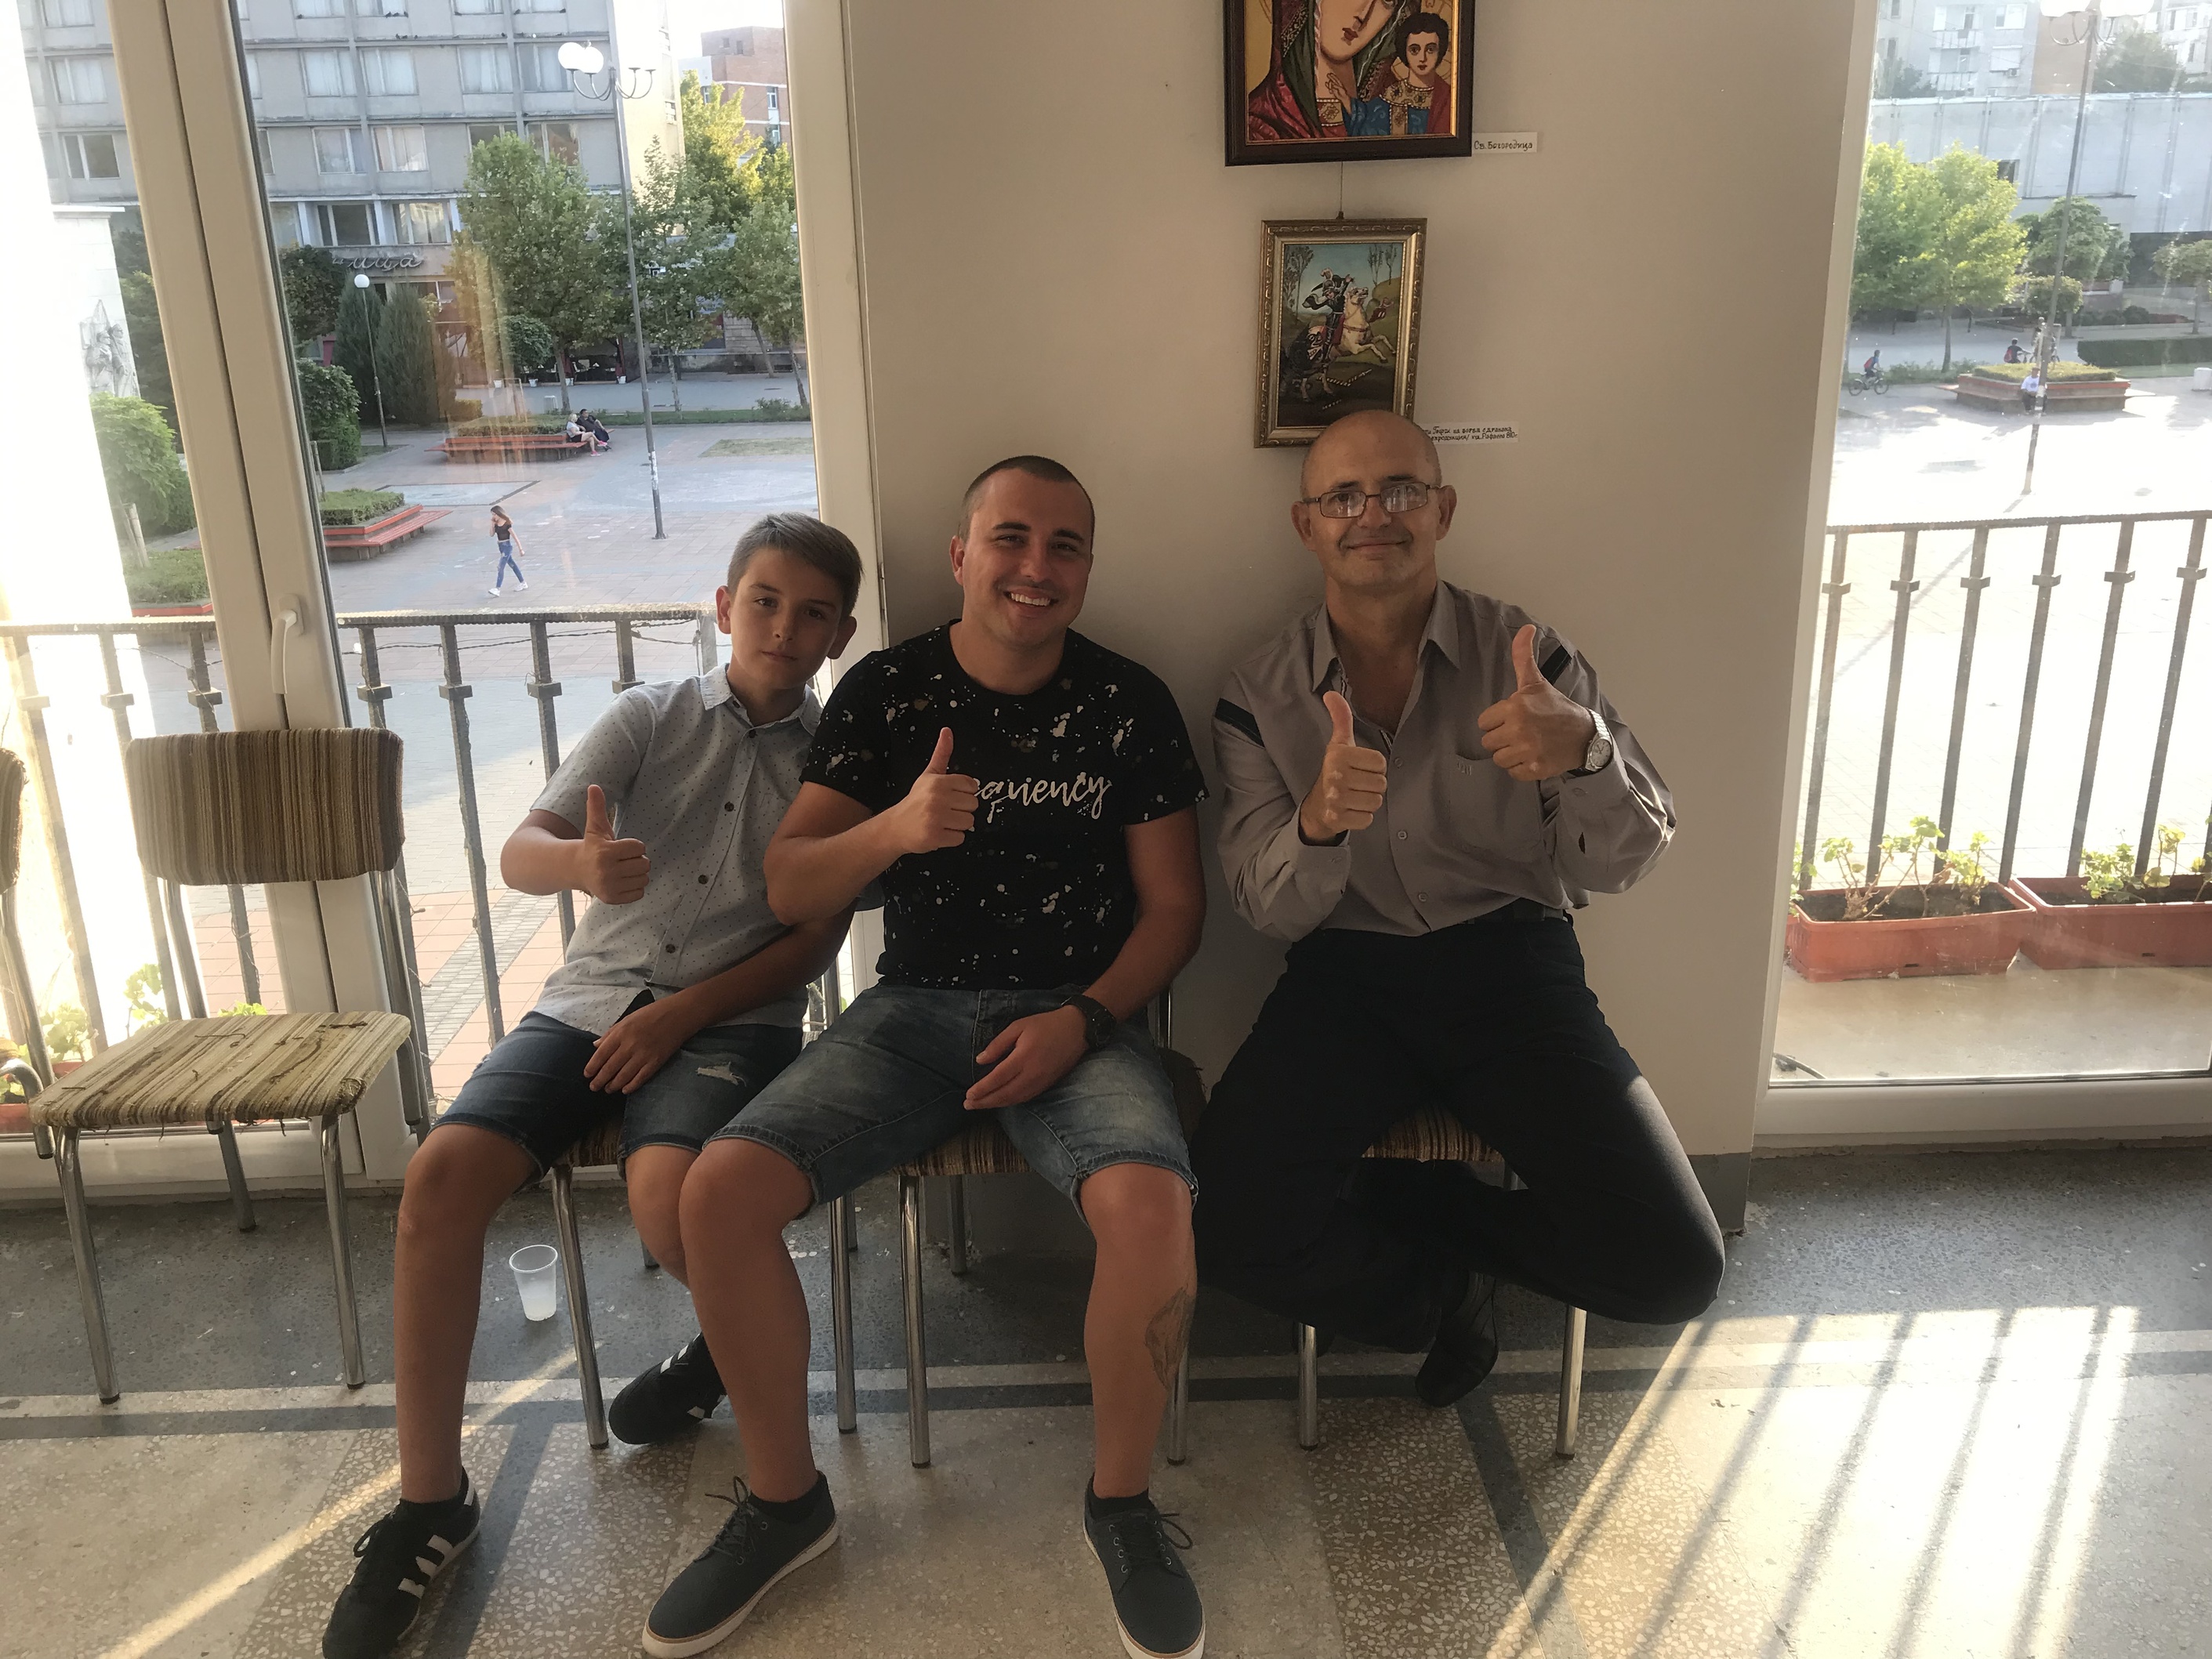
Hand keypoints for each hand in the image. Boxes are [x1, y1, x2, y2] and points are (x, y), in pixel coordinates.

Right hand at [577, 784, 650, 902]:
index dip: (634, 846)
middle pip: (644, 864)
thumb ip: (596, 806)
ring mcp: (609, 887)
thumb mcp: (595, 826)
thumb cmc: (592, 845)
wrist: (577, 869)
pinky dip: (635, 888)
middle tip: (622, 860)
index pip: (640, 848)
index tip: (621, 848)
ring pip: (644, 879)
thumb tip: (594, 786)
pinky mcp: (612, 899)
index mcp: (605, 852)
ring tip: (622, 870)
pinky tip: (622, 881)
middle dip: (637, 860)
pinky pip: (639, 893)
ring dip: (637, 874)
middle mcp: (606, 871)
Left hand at [582, 996, 693, 1093]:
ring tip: (608, 1089)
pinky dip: (631, 1086)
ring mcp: (643, 1055)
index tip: (587, 1074)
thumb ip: (611, 1033)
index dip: (592, 1067)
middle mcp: (630, 1045)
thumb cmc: (651, 1014)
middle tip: (594, 1087)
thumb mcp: (627, 1019)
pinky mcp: (656, 1062)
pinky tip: (625, 1090)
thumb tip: (596, 1046)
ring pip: (624, 1076)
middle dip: (600, 1080)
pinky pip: (640, 1078)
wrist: (678, 1015)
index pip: (601, 1054)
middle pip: (610, 1068)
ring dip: (613, 1085)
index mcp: (621, 1033)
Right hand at [886, 727, 978, 855]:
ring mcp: (936, 818)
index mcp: (938, 782)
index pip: (972, 786)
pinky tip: (939, 832)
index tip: (949, 796)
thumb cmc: (916, 801)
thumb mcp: (928, 775)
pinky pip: (960, 838)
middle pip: (973, 804)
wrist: (895, 827)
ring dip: (957, 825)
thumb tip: (947, 730)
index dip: (963, 793)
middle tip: (945, 811)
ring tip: (942, 821)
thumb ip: (941, 753)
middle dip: (961, 810)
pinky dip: (951, 838)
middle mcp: (937, 798)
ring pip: (969, 822)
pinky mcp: (935, 836)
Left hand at [965, 1006, 1088, 1109]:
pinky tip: (1000, 1101)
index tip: (968, 1095)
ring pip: (1015, 1099)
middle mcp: (1032, 1073)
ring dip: (996, 1104)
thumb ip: (998, 1044)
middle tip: (968, 1105)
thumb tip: (980, 1061)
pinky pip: (1025, 1098)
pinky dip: (1010, 1102)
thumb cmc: (1045, 1024)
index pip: (997, 1078)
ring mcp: (1041, 1081)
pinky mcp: (1047, 1085)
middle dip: (985, 1102)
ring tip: (980, 1105)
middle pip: (1004, 1094)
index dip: (982, 1089)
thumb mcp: (1018, 1026)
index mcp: (1023, 1057)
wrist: (1077, 1030)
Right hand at [1298, 691, 1388, 840]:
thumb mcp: (1339, 744)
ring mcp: (1336, 800)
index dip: (1374, 767)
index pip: (1380, 763)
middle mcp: (1336, 776)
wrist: (1317, 806)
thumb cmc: (1335, 771)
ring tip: (1356, 796)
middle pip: (1381, 783)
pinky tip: (1352, 810)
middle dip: (1373, 785)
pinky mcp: (1338, 819)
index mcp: (1339, 755)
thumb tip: (1331, 693)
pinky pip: (1367, 819)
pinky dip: (1362, 816)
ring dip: (1369, 800)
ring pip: (1376, 801)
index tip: (1360, 768)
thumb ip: (1341, 718)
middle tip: (1358, 784)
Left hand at [1477, 625, 1596, 782]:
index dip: (1497, 720)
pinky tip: (1534, 756)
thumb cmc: (1556, 707)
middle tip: (1521, 732)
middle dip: (1502, 738)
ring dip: (1511, 754)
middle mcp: (1519, 729)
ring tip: (1527, 744)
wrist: (1585, 735)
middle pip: (1488, 742)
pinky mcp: (1535, 768)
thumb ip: (1522, 657)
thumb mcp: (1536, 682)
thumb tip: (1526, 627)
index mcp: (1515, 707)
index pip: (1484, 722)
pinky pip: (1513, 772)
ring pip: (1499, 759)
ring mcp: (1527, 751)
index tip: (1513, 718)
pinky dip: (1522, 768)